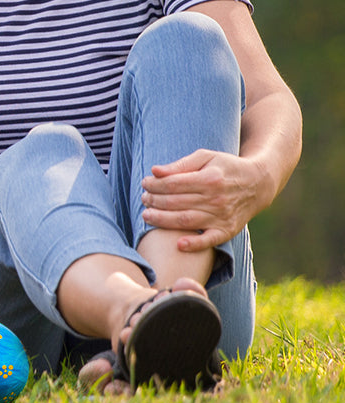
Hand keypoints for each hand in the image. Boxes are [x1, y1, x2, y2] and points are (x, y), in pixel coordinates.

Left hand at [141, 149, 262, 250]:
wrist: (259, 183)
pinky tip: (178, 245)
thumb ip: (180, 164)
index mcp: (209, 179)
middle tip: (143, 199)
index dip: (154, 184)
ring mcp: (222, 216)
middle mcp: (216, 199)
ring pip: (186, 221)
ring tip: (146, 216)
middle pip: (176, 202)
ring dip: (163, 220)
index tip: (145, 183)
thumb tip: (155, 171)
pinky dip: (195, 244)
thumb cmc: (226, 167)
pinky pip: (210, 240)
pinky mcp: (228, 230)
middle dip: (154, 201)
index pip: (173, 184)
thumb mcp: (205, 157)